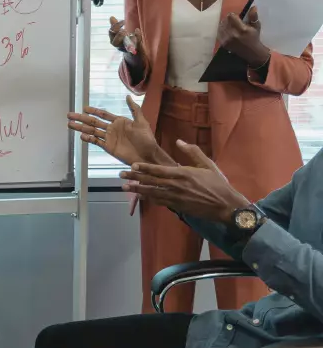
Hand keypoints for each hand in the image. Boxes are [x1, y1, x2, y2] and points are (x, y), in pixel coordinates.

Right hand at [67, 96, 168, 165]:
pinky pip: (96, 142)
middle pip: (93, 122)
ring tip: (70, 124)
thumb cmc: (147, 139)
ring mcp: (109, 138)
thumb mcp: (142, 122)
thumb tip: (128, 96)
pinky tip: (81, 136)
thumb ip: (134, 109)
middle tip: (70, 115)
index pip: (103, 114)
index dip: (94, 111)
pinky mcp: (108, 147)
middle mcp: (112, 129)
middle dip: (81, 118)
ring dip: (81, 128)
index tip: (84, 108)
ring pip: (92, 131)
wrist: (148, 155)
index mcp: (119, 122)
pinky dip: (88, 139)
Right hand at [109, 17, 147, 69]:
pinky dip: (137, 37)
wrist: (134, 52)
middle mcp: (118, 45)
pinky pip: (135, 45)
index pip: (111, 32)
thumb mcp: (119, 32)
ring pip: (124, 46)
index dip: (116, 26)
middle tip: (124, 30)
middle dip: (119, 35)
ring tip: (130, 33)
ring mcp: (126, 49)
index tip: (124, 21)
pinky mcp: (134, 50)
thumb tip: (111, 17)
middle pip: (115, 42)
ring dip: (127, 39)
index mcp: (113, 40)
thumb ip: (115, 26)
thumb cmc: (125, 40)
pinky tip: (137, 30)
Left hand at [121, 140, 249, 221]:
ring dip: (137, 189)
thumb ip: (192, 151)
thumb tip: (179, 141)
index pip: (158, 170)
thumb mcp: (207, 164)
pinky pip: (159, 201)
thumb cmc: (218, 183)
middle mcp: (176, 186)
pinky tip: (140, 196)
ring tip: (125, 187)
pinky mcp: (178, 206)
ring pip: (152, 193)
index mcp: (183, 174)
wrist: (225, 205)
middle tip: (121, 176)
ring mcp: (176, 197)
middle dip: (134, 178)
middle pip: (151, 181)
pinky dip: (148, 198)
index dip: (144, 168)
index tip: (132, 165)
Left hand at [217, 7, 270, 67]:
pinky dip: (222, 30)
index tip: (237, 17)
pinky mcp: (223, 43)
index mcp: (242, 29)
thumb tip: (253, 7)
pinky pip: (219, 33)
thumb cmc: (254, 38)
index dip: (233, 15)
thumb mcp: (256, 27)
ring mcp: (227, 39)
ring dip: (225, 24)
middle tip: (234, 22)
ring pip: (221, 26)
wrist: (251, 52)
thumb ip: (253, 17)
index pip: (231, 16)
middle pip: (225, 20)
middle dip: (229, 19)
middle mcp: (233, 34)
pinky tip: (227, 31)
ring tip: (230, 26)